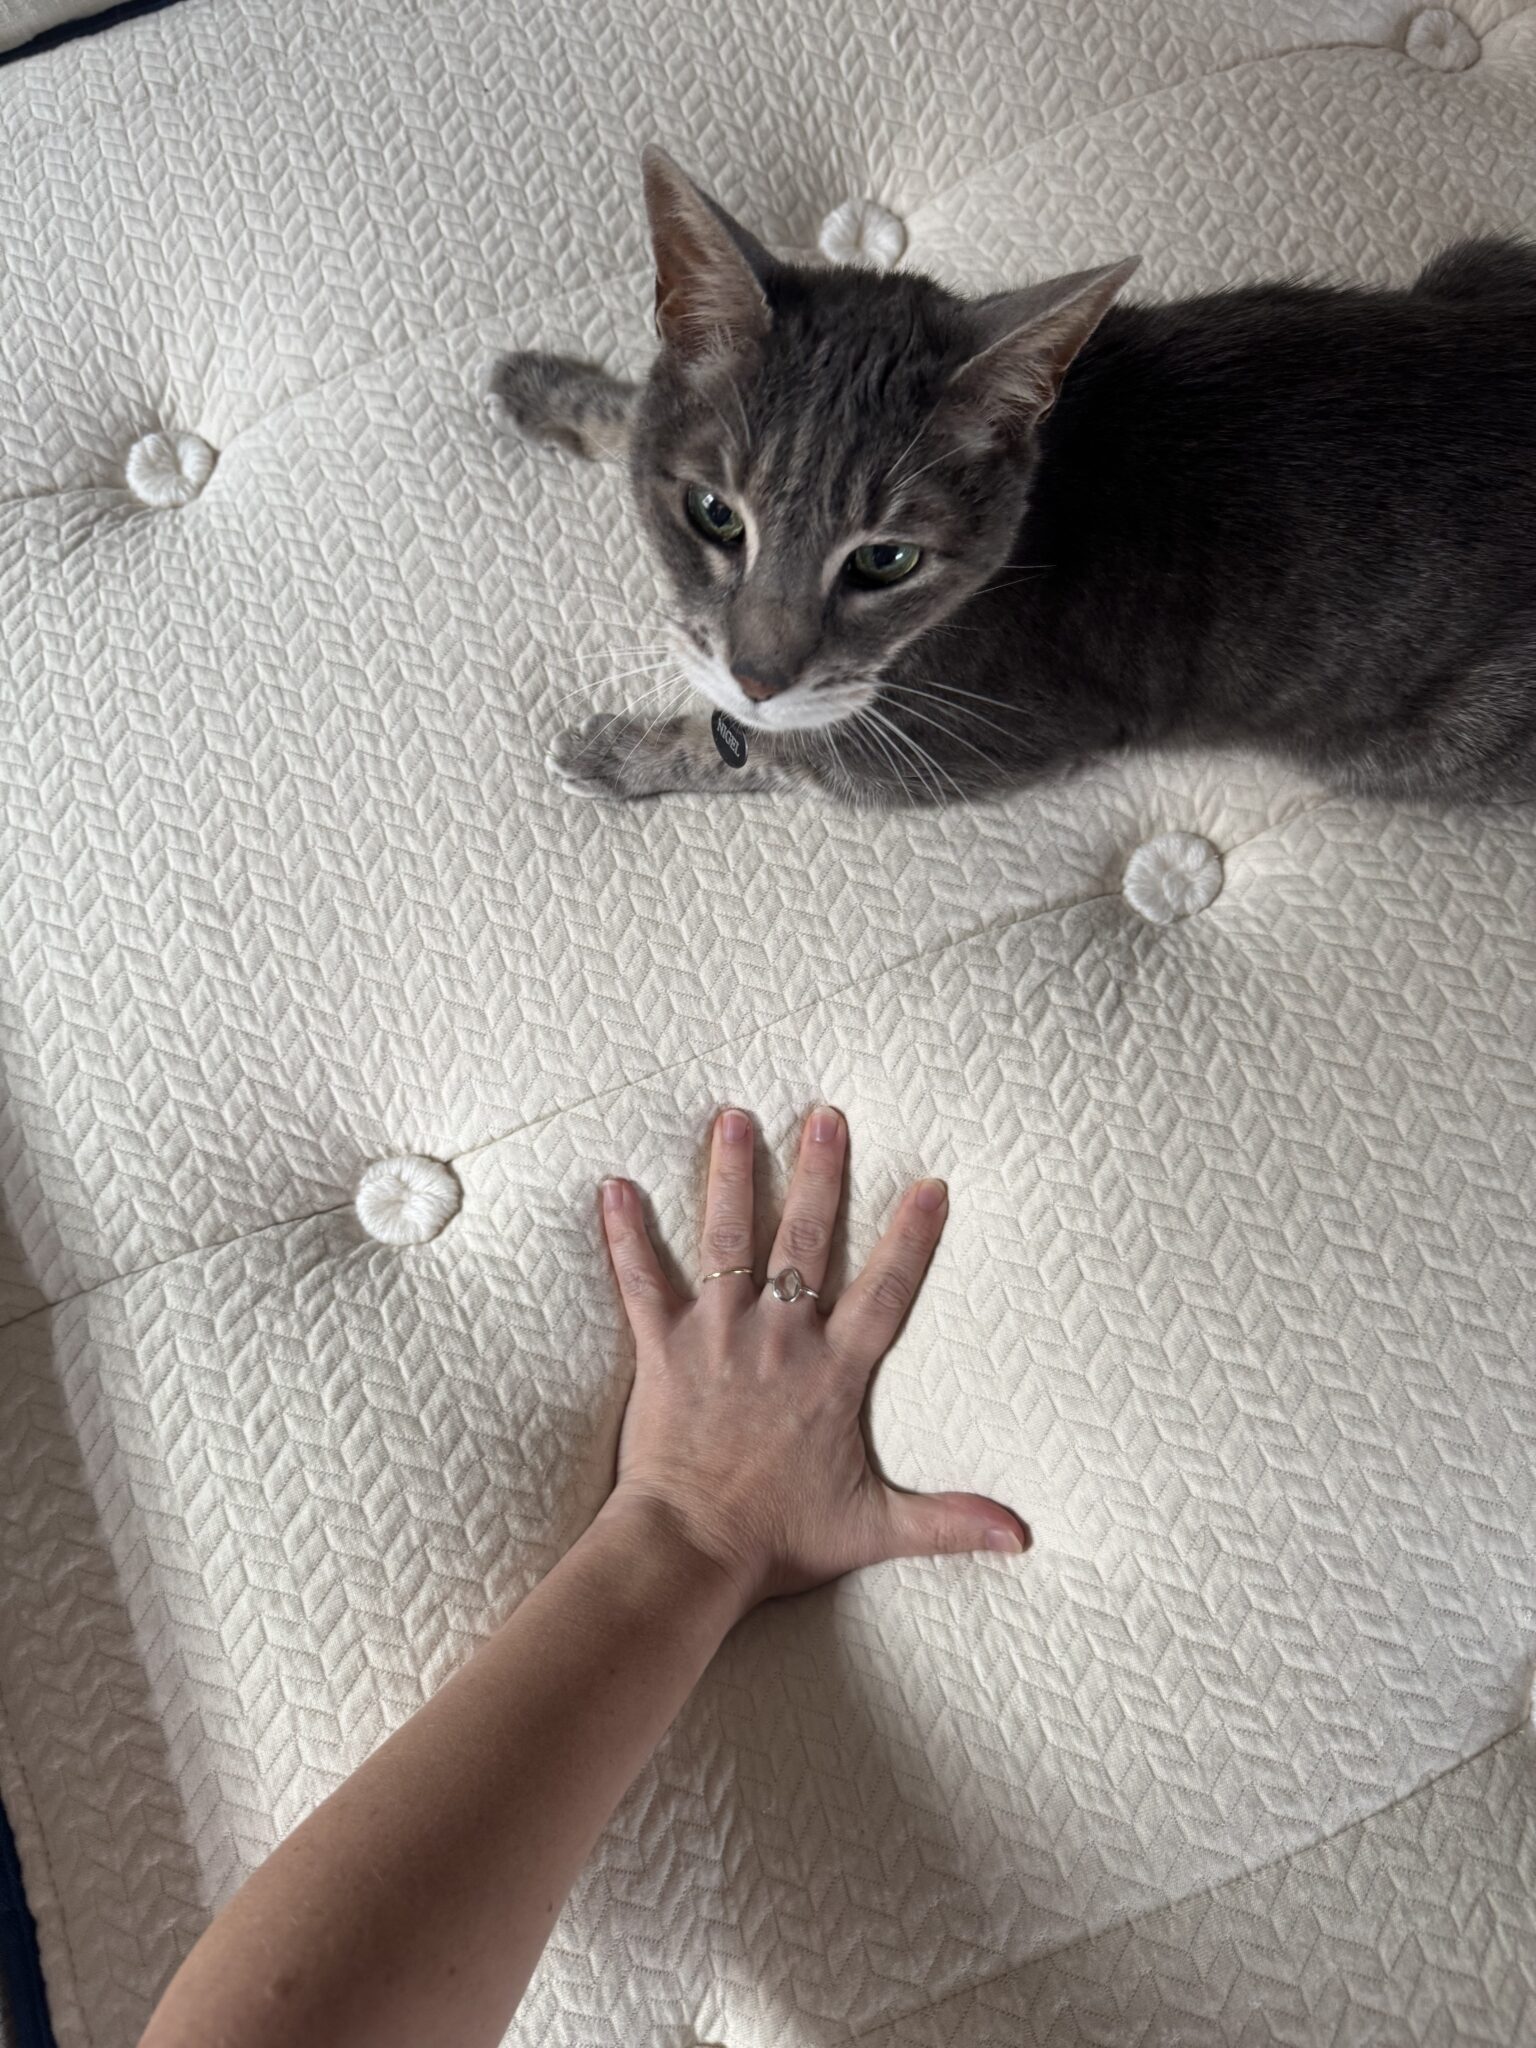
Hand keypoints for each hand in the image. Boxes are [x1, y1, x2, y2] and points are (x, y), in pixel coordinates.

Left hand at [594, 1106, 1028, 1616]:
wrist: (691, 1551)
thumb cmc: (779, 1541)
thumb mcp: (874, 1528)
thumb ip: (948, 1522)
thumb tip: (1022, 1538)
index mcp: (832, 1373)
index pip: (884, 1291)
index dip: (910, 1238)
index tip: (931, 1185)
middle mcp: (778, 1340)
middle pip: (803, 1240)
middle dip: (817, 1173)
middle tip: (824, 1116)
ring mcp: (716, 1337)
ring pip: (725, 1239)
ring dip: (728, 1174)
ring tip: (732, 1117)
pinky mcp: (662, 1349)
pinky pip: (639, 1281)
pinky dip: (624, 1234)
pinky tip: (612, 1186)